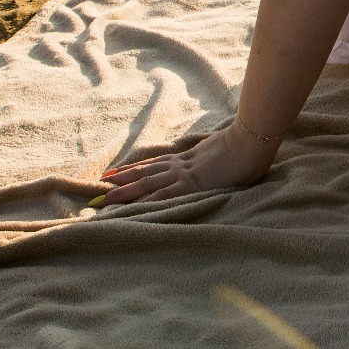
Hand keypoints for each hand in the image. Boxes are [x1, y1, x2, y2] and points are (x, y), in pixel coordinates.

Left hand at [92, 123, 277, 207]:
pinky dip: (144, 202)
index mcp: (189, 158)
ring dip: (122, 192)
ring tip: (101, 199)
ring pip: (145, 183)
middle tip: (96, 190)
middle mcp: (181, 165)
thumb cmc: (247, 145)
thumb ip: (214, 154)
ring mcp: (184, 174)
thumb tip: (214, 155)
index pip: (155, 165)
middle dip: (119, 183)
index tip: (114, 174)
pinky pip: (162, 195)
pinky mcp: (191, 184)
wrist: (252, 140)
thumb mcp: (225, 149)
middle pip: (143, 174)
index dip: (134, 170)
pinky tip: (129, 209)